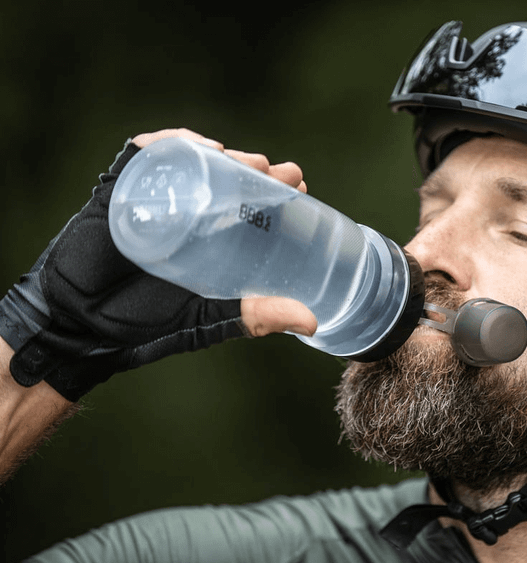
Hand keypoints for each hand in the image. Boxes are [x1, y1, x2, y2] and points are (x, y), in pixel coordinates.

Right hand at [131, 129, 317, 337]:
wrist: (82, 324)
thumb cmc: (145, 320)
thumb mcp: (211, 317)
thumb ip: (256, 316)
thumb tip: (311, 322)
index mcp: (210, 234)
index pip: (250, 202)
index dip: (278, 190)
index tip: (301, 186)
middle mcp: (186, 210)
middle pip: (227, 175)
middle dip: (258, 168)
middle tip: (282, 173)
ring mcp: (153, 196)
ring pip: (192, 160)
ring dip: (224, 154)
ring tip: (247, 161)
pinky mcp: (119, 188)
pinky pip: (143, 154)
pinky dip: (170, 142)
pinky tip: (200, 148)